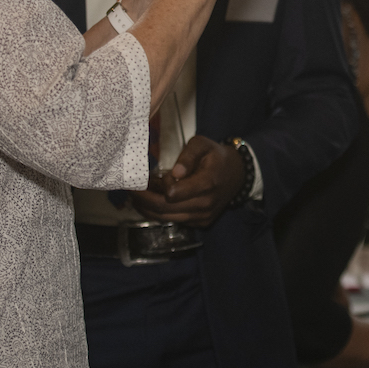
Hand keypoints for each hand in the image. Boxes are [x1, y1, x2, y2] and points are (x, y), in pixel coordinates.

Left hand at [129, 135, 244, 227]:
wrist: (237, 175)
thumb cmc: (216, 157)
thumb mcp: (203, 144)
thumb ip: (188, 155)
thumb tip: (175, 172)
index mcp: (207, 183)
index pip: (173, 194)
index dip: (158, 187)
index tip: (147, 178)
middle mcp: (205, 204)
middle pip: (165, 209)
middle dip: (143, 200)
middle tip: (131, 191)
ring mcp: (203, 216)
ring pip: (166, 219)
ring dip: (148, 209)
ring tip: (137, 197)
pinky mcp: (201, 223)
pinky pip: (175, 222)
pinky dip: (161, 213)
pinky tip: (154, 202)